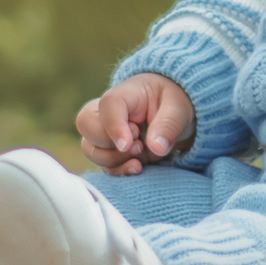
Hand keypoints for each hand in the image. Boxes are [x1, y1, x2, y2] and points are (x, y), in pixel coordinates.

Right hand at [75, 74, 195, 175]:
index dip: (114, 126)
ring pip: (90, 147)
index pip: (108, 104)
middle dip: (108, 142)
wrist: (176, 114)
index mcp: (127, 93)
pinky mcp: (112, 151)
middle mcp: (110, 111)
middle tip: (138, 145)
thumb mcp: (179, 108)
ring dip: (114, 159)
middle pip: (86, 123)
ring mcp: (108, 131)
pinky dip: (118, 171)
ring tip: (141, 153)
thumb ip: (169, 124)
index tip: (128, 145)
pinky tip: (137, 167)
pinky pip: (102, 165)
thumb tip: (156, 147)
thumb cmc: (175, 103)